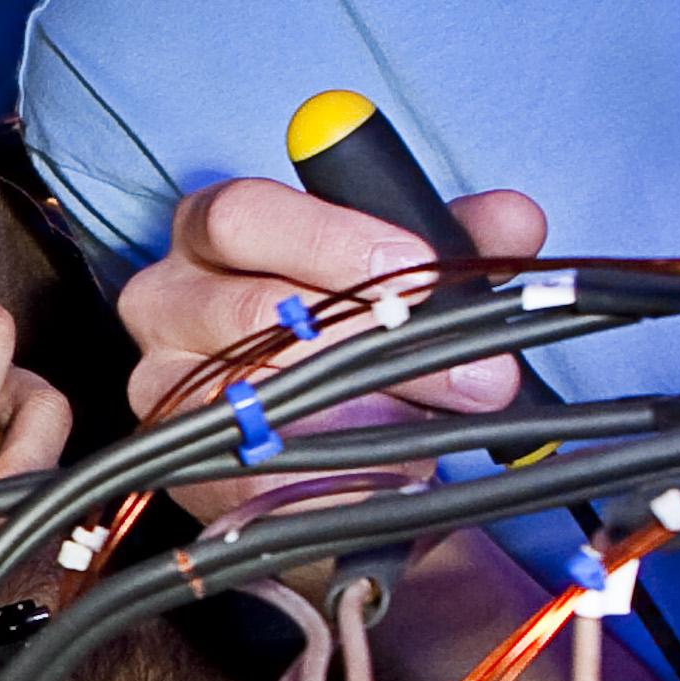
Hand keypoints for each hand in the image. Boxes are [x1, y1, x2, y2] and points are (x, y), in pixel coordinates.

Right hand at [116, 176, 553, 451]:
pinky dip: (341, 464)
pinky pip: (265, 465)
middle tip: (470, 363)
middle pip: (248, 307)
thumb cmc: (343, 334)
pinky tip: (401, 461)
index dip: (331, 238)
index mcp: (209, 231)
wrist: (317, 443)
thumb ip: (456, 239)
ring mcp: (164, 388)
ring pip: (260, 391)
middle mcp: (165, 301)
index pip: (241, 215)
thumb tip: (515, 221)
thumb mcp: (404, 274)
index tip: (419, 268)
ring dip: (373, 403)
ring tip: (454, 409)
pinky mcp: (187, 464)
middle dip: (370, 333)